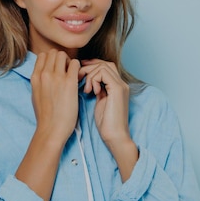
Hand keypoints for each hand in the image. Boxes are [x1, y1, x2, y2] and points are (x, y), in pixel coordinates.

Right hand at [31, 50, 79, 145]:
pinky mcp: (69, 83)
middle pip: (53, 52)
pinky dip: (79, 68)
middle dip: (61, 59)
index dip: (52, 60)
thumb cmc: (45, 116)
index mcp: (35, 77)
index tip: (57, 69)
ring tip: (72, 75)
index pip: (43, 55)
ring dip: (69, 62)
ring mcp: (56, 78)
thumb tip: (44, 74)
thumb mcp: (36, 94)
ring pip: (64, 55)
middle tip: (67, 71)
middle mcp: (44, 74)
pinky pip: (76, 64)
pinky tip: (79, 79)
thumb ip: (39, 81)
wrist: (51, 130)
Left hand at [79, 59, 137, 180]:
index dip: (92, 66)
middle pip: (105, 63)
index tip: (79, 71)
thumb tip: (87, 81)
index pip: (105, 66)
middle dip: (89, 67)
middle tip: (78, 77)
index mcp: (117, 86)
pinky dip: (93, 79)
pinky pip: (103, 73)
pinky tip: (90, 91)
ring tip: (85, 89)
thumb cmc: (106, 124)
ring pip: (103, 66)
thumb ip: (97, 90)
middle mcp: (121, 84)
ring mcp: (121, 85)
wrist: (115, 136)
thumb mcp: (100, 102)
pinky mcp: (118, 89)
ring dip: (90, 74)